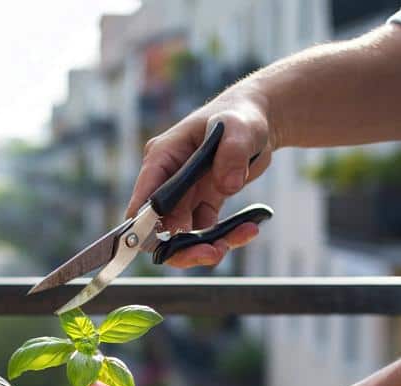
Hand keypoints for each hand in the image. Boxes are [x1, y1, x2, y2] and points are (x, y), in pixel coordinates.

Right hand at [129, 85, 272, 267]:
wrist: (257, 120)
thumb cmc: (241, 116)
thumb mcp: (240, 127)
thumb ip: (233, 152)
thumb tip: (228, 185)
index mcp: (163, 157)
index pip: (143, 197)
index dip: (145, 226)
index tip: (162, 245)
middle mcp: (167, 179)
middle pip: (159, 226)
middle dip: (183, 246)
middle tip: (212, 254)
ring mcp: (184, 194)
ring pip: (183, 235)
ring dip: (208, 245)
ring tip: (240, 237)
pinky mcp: (202, 203)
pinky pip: (206, 230)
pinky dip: (226, 237)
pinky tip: (248, 229)